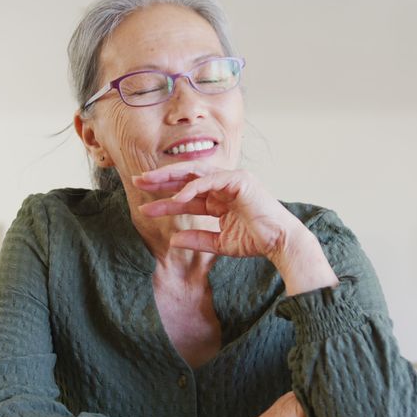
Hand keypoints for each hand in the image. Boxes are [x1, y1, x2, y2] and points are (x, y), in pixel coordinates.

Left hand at [134, 161, 304, 259]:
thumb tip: (172, 241)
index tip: (144, 204)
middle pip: (186, 178)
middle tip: (137, 182)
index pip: (187, 194)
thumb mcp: (219, 243)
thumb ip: (197, 240)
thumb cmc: (255, 241)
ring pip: (194, 173)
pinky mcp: (240, 179)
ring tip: (148, 181)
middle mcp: (223, 186)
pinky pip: (210, 180)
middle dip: (161, 179)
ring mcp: (232, 179)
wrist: (279, 243)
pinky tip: (177, 197)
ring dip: (170, 177)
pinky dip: (193, 187)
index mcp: (219, 198)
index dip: (165, 198)